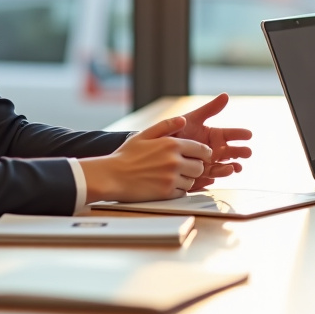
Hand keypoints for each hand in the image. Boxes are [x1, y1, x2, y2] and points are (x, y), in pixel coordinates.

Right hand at [79, 116, 212, 201]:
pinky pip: (183, 192)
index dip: (203, 153)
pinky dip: (178, 190)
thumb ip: (166, 125)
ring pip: (192, 181)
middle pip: (200, 167)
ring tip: (172, 176)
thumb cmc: (126, 155)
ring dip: (186, 179)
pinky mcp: (166, 193)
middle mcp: (175, 161)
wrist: (111, 176)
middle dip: (195, 166)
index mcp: (172, 144)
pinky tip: (166, 184)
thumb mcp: (144, 135)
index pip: (202, 149)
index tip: (199, 156)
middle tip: (185, 166)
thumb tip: (183, 120)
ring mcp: (171, 178)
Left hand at [172, 93, 252, 190]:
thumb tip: (226, 95)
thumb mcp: (193, 118)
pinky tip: (219, 174)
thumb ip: (210, 109)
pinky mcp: (199, 175)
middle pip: (229, 152)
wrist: (156, 147)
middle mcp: (212, 150)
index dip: (239, 134)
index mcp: (213, 135)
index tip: (248, 134)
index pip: (229, 135)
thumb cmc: (175, 130)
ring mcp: (207, 163)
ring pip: (222, 166)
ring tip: (235, 167)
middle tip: (247, 152)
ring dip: (230, 167)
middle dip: (239, 153)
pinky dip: (216, 176)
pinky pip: (209, 176)